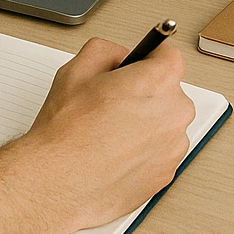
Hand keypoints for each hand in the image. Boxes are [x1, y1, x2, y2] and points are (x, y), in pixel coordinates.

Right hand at [25, 39, 195, 232]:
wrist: (60, 182)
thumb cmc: (67, 133)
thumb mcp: (77, 69)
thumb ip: (107, 51)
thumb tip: (119, 58)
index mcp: (156, 83)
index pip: (170, 56)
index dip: (150, 57)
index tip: (141, 62)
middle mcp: (173, 115)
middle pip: (169, 91)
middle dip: (146, 92)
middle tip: (114, 100)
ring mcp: (173, 149)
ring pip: (165, 123)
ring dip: (147, 122)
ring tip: (111, 131)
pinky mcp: (166, 175)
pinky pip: (161, 151)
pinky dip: (144, 150)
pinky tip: (115, 152)